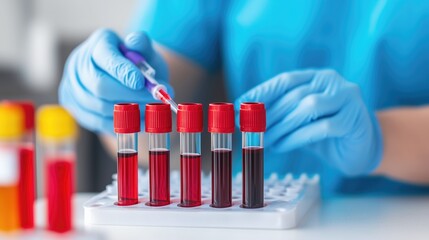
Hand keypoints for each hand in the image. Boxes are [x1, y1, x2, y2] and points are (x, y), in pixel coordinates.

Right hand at [59, 28, 171, 133]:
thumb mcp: (144, 50)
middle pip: (100, 86)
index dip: (123, 72)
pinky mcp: (75, 106)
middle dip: (130, 96)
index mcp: (99, 44)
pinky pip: (97, 121)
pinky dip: (120, 124)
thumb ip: (142, 44)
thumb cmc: (137, 63)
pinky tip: (139, 122)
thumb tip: (135, 42)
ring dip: (127, 112)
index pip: (107, 58)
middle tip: (154, 100)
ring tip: (150, 110)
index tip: (141, 83)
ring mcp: (73, 86)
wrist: (125, 78)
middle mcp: (80, 63)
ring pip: (99, 106)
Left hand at [235, 69, 382, 175]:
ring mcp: (347, 98)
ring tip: (264, 140)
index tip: (239, 104)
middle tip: (249, 130)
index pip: (285, 80)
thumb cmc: (325, 131)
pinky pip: (321, 127)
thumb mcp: (300, 118)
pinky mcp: (354, 119)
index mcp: (317, 76)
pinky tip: (283, 146)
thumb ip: (280, 113)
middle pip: (294, 94)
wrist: (362, 147)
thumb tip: (244, 116)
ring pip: (308, 108)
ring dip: (281, 126)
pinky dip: (297, 138)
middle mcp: (332, 81)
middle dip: (268, 114)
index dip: (261, 92)